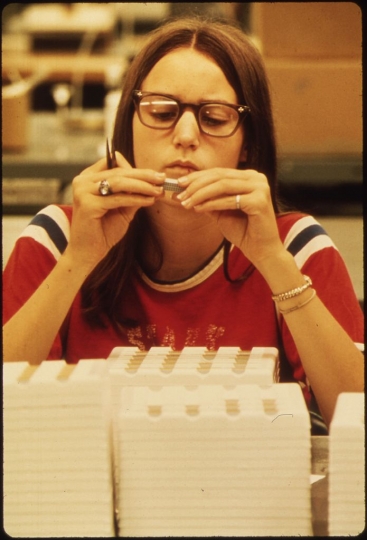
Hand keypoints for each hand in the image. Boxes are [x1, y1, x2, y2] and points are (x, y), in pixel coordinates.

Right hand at [65, 151, 164, 270]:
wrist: (87, 253)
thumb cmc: (103, 231)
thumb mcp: (122, 208)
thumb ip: (132, 194)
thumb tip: (154, 183)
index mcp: (88, 178)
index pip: (114, 163)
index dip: (136, 168)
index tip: (156, 175)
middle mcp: (82, 181)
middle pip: (118, 171)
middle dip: (143, 175)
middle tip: (162, 179)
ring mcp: (83, 191)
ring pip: (119, 182)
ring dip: (142, 185)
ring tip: (158, 190)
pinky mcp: (88, 204)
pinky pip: (118, 198)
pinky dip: (136, 199)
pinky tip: (149, 201)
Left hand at [176, 168, 285, 268]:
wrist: (261, 250)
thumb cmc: (243, 231)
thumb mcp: (221, 212)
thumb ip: (208, 199)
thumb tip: (186, 191)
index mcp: (249, 177)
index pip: (219, 172)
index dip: (197, 177)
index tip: (179, 184)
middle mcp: (256, 178)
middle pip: (219, 176)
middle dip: (196, 185)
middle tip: (179, 194)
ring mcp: (260, 188)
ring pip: (222, 185)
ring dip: (200, 194)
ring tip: (186, 203)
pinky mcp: (260, 201)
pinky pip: (230, 200)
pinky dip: (212, 204)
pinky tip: (198, 209)